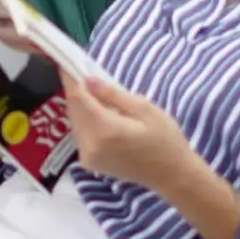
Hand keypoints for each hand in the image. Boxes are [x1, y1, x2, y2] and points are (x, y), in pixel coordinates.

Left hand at [61, 72, 197, 190]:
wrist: (172, 176)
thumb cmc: (165, 140)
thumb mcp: (145, 109)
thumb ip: (113, 95)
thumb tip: (88, 80)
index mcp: (105, 129)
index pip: (78, 97)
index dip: (70, 78)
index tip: (67, 62)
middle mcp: (90, 144)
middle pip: (73, 108)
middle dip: (77, 91)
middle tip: (87, 77)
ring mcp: (87, 156)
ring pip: (74, 121)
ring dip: (81, 106)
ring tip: (99, 98)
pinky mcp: (88, 162)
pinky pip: (79, 134)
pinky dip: (85, 121)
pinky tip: (101, 118)